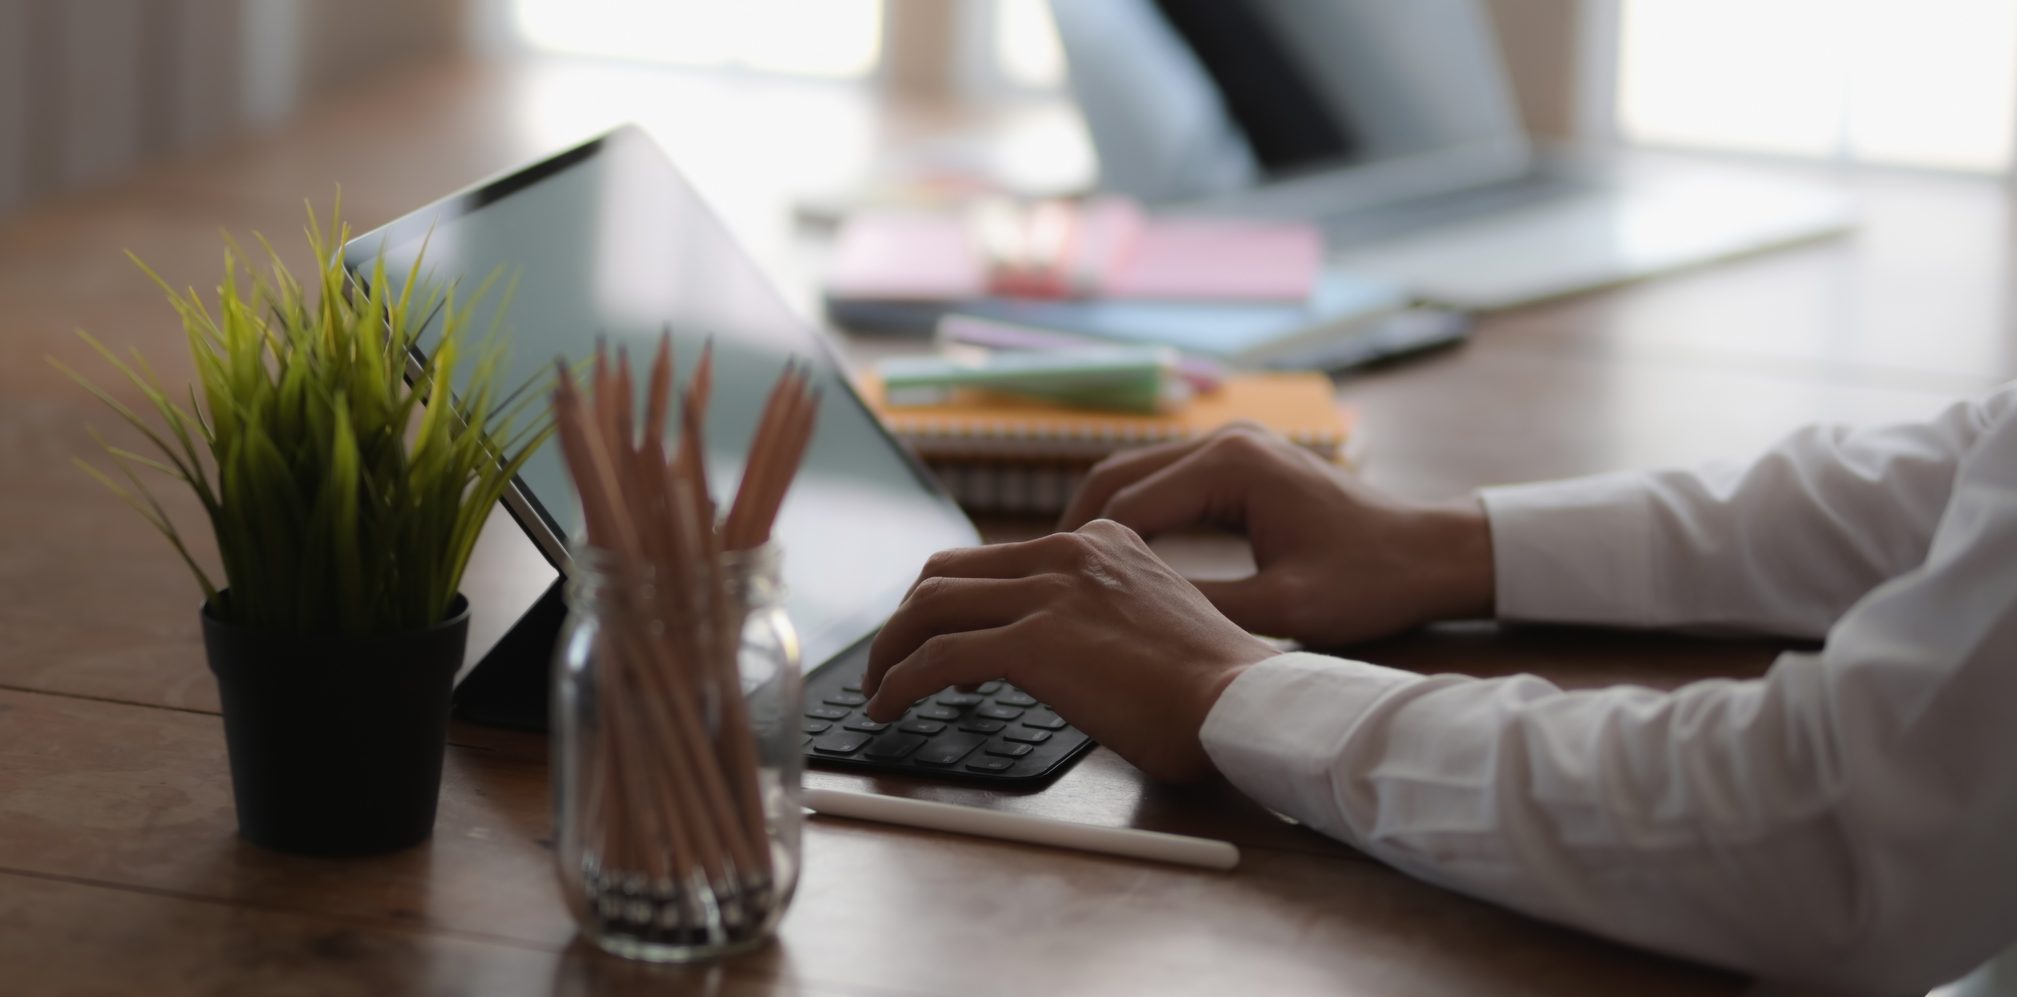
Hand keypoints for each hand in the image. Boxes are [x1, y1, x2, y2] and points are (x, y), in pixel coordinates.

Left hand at [861, 520, 1279, 781]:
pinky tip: (890, 710)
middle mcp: (1068, 553)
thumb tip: (1066, 653)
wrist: (1244, 702)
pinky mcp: (1031, 643)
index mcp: (1100, 542)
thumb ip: (1104, 616)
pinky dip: (899, 684)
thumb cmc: (1216, 685)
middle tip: (895, 659)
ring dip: (890, 651)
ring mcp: (1047, 593)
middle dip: (909, 618)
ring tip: (880, 690)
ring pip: (929, 608)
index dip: (955, 599)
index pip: (997, 557)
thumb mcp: (1158, 618)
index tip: (942, 636)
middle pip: (948, 572)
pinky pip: (936, 658)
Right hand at [1059, 423, 1493, 646]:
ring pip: (1136, 474)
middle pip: (1116, 476)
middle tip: (1039, 585)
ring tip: (1066, 577)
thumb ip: (1201, 604)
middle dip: (1074, 531)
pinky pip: (1167, 482)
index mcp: (1231, 467)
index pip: (1126, 505)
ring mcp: (1234, 445)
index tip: (1044, 596)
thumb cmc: (1370, 582)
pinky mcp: (1242, 461)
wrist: (1433, 553)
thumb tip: (1124, 619)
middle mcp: (1225, 441)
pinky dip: (1136, 516)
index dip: (1080, 554)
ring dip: (1100, 521)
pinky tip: (1118, 562)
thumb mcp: (1282, 608)